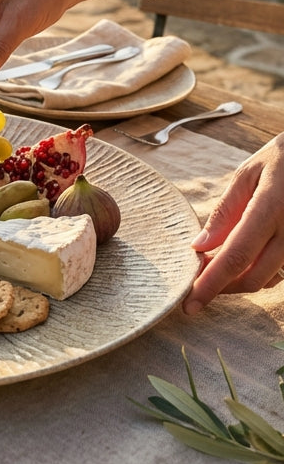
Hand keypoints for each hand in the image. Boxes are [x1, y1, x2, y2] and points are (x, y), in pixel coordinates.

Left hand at [184, 132, 283, 313]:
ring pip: (267, 279)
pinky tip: (240, 258)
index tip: (189, 304)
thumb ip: (225, 212)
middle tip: (195, 280)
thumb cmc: (282, 159)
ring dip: (237, 281)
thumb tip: (200, 247)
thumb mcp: (248, 175)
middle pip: (252, 278)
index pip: (236, 257)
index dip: (210, 284)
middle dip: (220, 287)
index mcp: (271, 208)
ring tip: (212, 265)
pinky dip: (256, 271)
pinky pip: (281, 270)